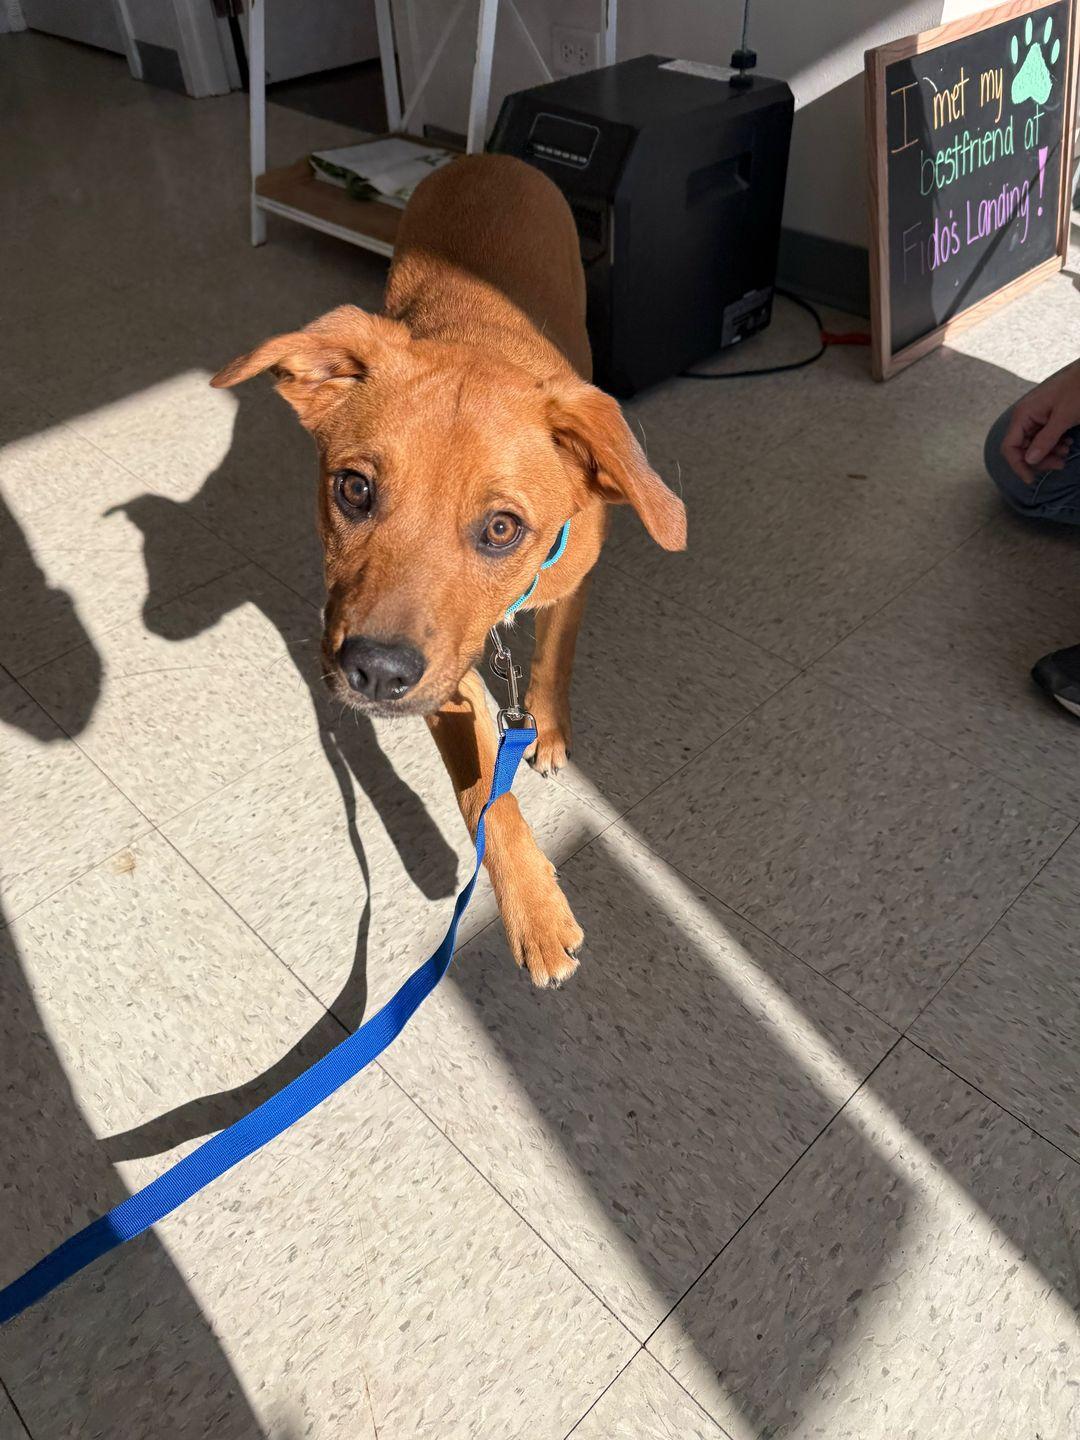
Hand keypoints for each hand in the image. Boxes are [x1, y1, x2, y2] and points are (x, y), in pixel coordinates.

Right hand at [1001, 360, 1079, 484]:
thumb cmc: (1079, 389)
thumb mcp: (1064, 417)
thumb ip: (1046, 440)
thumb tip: (1029, 460)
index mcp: (1023, 414)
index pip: (1009, 447)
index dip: (1018, 465)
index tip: (1031, 479)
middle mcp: (1025, 416)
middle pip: (1022, 448)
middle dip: (1039, 460)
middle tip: (1060, 464)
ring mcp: (1035, 416)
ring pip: (1034, 445)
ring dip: (1049, 453)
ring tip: (1067, 451)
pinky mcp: (1046, 417)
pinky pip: (1044, 437)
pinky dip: (1054, 444)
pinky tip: (1067, 442)